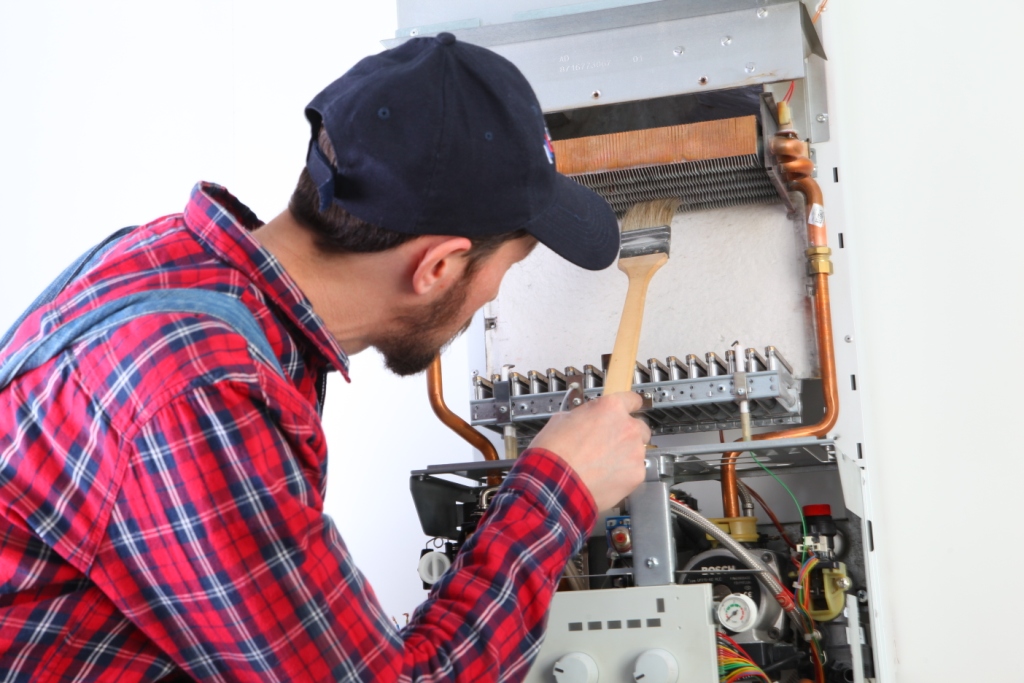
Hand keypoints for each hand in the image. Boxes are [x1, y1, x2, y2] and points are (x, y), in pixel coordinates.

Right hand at [530, 391, 650, 509]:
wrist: (555, 484)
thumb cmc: (555, 453)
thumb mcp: (561, 420)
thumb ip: (584, 415)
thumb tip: (586, 419)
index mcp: (611, 408)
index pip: (632, 400)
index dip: (628, 406)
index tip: (628, 411)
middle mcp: (628, 427)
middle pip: (639, 427)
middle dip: (627, 434)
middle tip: (609, 443)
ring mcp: (635, 451)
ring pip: (637, 450)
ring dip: (625, 455)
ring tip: (603, 464)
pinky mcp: (636, 474)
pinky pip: (635, 471)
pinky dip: (624, 474)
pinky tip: (606, 477)